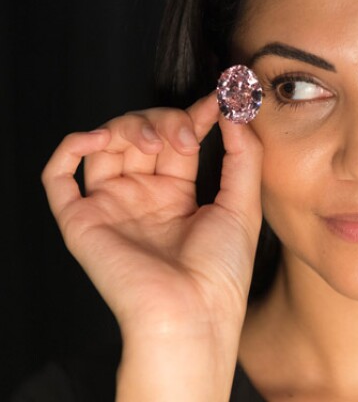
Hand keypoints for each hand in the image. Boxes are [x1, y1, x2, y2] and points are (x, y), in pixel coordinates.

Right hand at [42, 93, 262, 398]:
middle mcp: (142, 198)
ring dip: (128, 127)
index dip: (194, 116)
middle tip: (187, 134)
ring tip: (156, 141)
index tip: (219, 98)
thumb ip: (243, 154)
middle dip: (165, 122)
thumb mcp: (244, 204)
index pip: (177, 141)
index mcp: (177, 196)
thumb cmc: (221, 271)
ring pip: (107, 145)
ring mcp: (111, 207)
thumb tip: (236, 111)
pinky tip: (100, 139)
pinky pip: (60, 177)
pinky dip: (73, 147)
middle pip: (142, 136)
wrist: (192, 313)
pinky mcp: (82, 220)